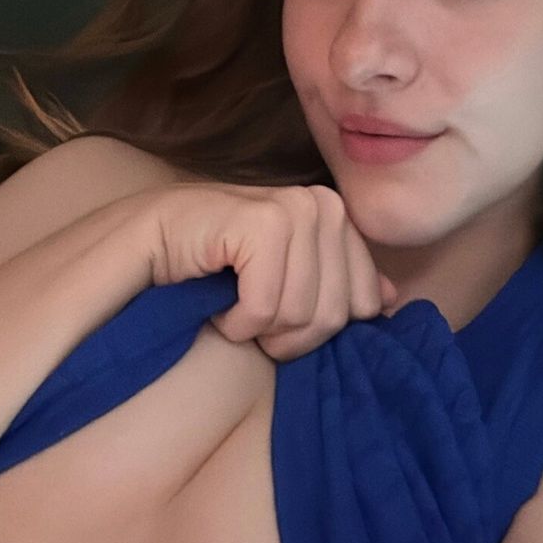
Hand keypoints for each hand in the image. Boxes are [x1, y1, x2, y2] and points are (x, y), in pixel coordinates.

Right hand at [138, 182, 398, 361]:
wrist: (151, 239)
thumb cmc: (218, 264)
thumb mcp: (289, 276)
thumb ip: (340, 282)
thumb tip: (391, 299)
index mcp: (339, 217)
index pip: (363, 306)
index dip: (316, 330)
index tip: (279, 316)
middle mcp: (325, 206)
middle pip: (333, 316)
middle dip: (286, 336)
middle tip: (250, 317)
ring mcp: (296, 209)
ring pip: (300, 315)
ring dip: (257, 329)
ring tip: (232, 304)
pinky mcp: (264, 223)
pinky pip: (266, 308)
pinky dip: (236, 321)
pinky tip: (217, 298)